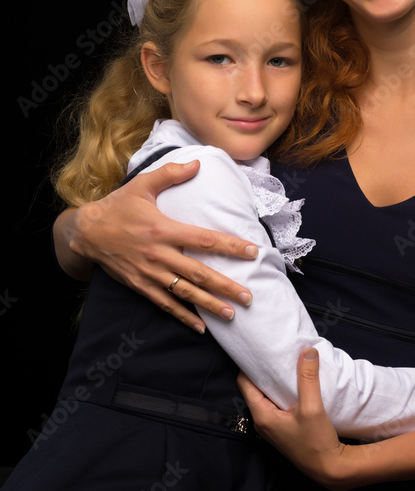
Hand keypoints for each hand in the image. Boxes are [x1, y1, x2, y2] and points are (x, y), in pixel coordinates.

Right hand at [56, 161, 258, 331]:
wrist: (86, 232)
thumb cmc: (117, 206)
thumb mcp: (142, 184)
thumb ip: (171, 173)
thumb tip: (197, 163)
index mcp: (163, 229)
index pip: (205, 239)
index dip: (230, 246)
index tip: (252, 252)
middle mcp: (159, 254)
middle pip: (199, 273)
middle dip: (226, 286)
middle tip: (248, 297)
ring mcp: (149, 273)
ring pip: (185, 292)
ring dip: (209, 305)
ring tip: (231, 314)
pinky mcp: (140, 285)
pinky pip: (165, 304)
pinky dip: (183, 316)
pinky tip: (200, 327)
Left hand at [238, 348, 350, 489]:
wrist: (329, 468)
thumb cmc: (317, 441)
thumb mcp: (313, 407)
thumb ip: (308, 378)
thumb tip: (307, 351)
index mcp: (261, 415)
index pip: (244, 383)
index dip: (249, 365)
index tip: (259, 350)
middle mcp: (261, 422)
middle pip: (254, 389)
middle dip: (262, 372)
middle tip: (274, 353)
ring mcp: (270, 427)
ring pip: (265, 397)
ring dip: (273, 383)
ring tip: (284, 365)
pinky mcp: (281, 430)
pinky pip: (274, 405)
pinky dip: (280, 393)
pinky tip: (293, 385)